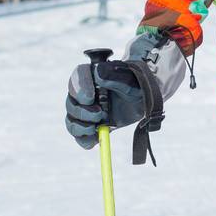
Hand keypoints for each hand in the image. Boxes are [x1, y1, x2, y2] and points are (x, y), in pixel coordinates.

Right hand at [65, 30, 185, 152]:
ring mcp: (85, 110)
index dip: (79, 88)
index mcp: (91, 75)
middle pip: (71, 102)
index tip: (90, 98)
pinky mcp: (90, 125)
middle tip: (99, 114)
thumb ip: (114, 76)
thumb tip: (98, 75)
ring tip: (99, 126)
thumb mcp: (130, 78)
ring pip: (71, 120)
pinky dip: (84, 140)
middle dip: (82, 112)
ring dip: (81, 127)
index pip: (77, 77)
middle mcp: (84, 92)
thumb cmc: (136, 83)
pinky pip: (80, 136)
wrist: (144, 97)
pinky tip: (95, 140)